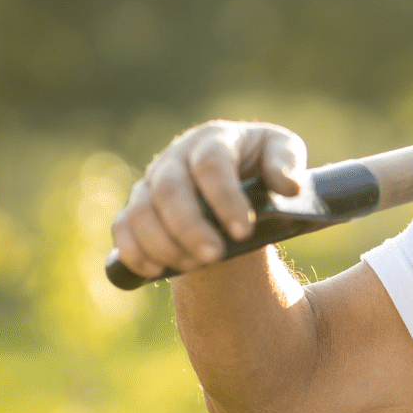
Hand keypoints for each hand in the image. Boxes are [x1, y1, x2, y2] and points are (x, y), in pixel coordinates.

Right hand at [111, 121, 307, 279]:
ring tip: (193, 265)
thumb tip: (289, 187)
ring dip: (163, 243)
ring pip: (141, 211)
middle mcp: (176, 158)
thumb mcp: (281, 151)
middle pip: (170, 189)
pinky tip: (155, 271)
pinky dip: (134, 251)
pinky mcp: (137, 208)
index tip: (244, 231)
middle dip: (190, 226)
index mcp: (213, 140)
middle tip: (214, 256)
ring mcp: (151, 182)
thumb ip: (287, 164)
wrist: (235, 173)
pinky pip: (123, 228)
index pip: (211, 164)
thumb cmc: (261, 161)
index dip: (224, 198)